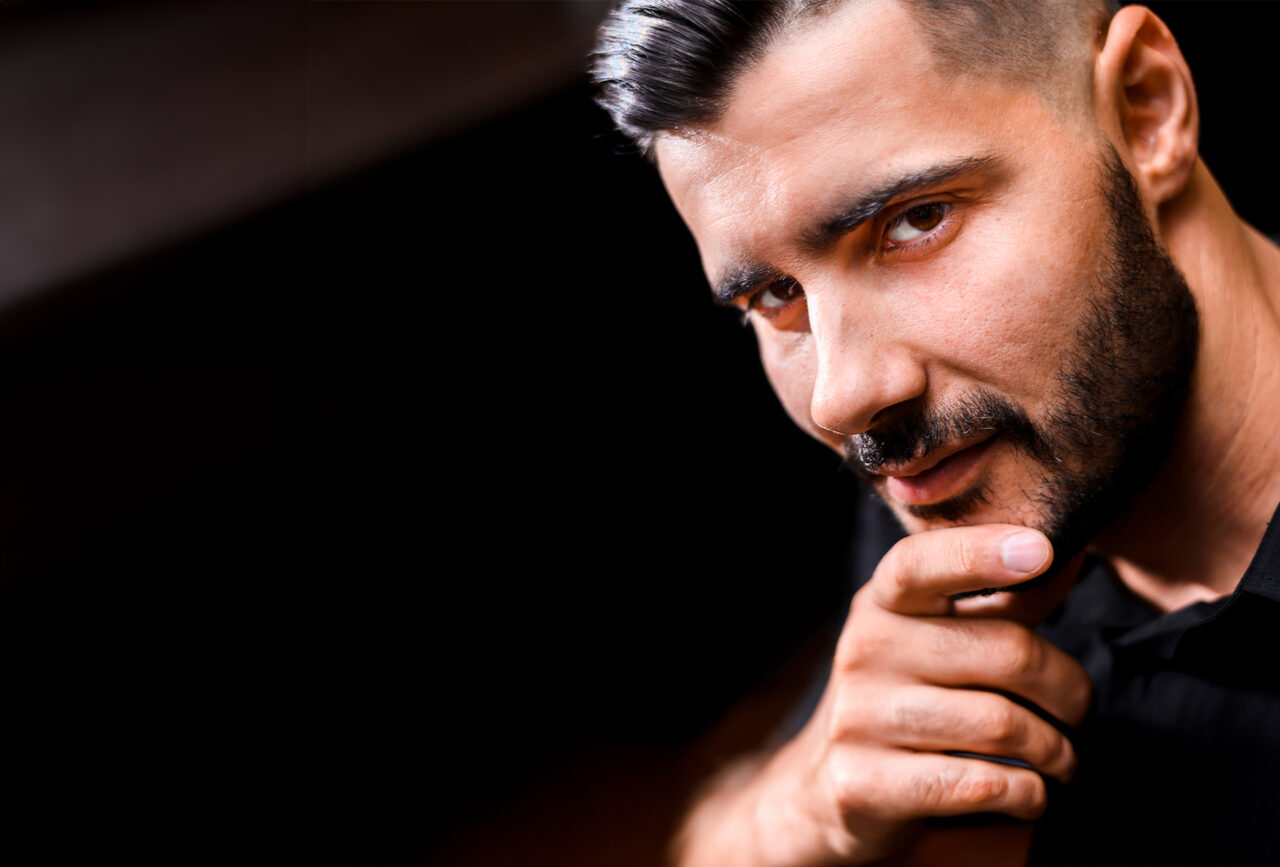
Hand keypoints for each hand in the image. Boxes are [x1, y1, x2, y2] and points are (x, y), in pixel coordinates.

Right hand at [702, 525, 1090, 865]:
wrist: (833, 788)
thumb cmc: (910, 700)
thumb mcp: (941, 641)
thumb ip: (1002, 602)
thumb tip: (1066, 551)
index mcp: (883, 605)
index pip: (920, 564)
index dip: (979, 553)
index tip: (1042, 548)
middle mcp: (864, 651)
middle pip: (1005, 651)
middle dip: (1068, 689)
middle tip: (1078, 711)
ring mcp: (858, 718)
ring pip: (1002, 725)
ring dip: (1056, 751)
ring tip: (1062, 760)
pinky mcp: (866, 784)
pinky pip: (982, 784)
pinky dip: (1028, 795)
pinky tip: (1028, 794)